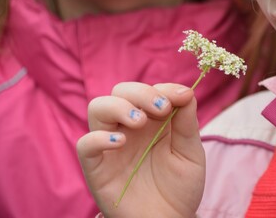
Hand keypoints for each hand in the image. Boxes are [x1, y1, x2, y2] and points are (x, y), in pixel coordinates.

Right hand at [77, 82, 204, 217]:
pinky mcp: (97, 168)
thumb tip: (187, 92)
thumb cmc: (180, 187)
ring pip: (98, 108)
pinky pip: (85, 145)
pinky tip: (120, 142)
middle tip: (162, 109)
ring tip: (140, 121)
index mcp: (153, 119)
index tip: (183, 96)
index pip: (150, 90)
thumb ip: (187, 123)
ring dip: (119, 106)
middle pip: (121, 91)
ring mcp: (111, 146)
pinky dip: (98, 137)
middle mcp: (129, 127)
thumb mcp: (190, 153)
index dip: (165, 88)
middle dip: (141, 93)